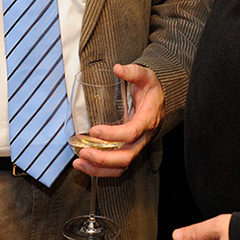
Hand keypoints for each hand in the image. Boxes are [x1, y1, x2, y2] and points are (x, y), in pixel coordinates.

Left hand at [72, 62, 164, 177]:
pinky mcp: (129, 150)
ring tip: (79, 162)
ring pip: (121, 166)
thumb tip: (118, 69)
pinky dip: (100, 170)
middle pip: (126, 156)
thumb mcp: (146, 76)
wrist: (160, 100)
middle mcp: (143, 137)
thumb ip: (133, 72)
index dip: (113, 134)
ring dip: (99, 168)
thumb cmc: (151, 89)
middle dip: (103, 158)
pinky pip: (117, 167)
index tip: (94, 130)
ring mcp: (136, 146)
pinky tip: (84, 165)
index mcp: (147, 120)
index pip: (132, 132)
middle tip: (83, 152)